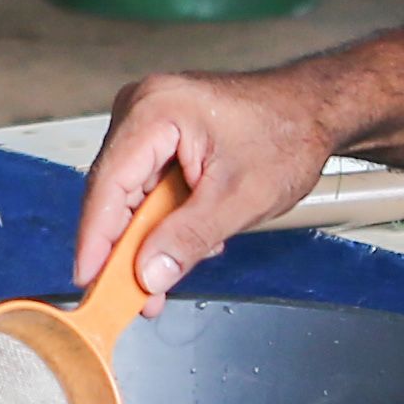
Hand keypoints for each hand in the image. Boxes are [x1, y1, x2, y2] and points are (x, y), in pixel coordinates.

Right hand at [71, 73, 338, 296]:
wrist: (314, 110)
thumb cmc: (287, 135)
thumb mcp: (239, 198)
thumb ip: (188, 238)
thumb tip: (148, 274)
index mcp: (156, 111)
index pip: (107, 184)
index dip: (95, 238)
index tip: (89, 280)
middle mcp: (142, 107)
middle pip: (113, 191)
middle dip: (124, 247)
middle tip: (130, 295)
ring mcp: (149, 118)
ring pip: (128, 193)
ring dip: (146, 236)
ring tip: (166, 272)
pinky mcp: (159, 133)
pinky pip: (145, 184)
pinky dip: (160, 218)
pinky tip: (184, 239)